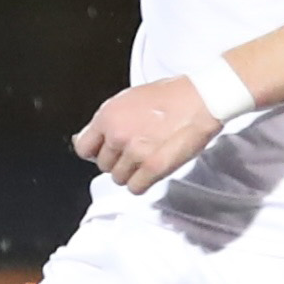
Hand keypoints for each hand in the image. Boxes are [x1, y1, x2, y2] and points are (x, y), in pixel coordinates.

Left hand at [72, 75, 220, 193]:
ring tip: (145, 159)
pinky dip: (142, 183)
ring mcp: (134, 153)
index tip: (103, 152)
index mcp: (108, 116)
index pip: (83, 148)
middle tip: (133, 152)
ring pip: (118, 178)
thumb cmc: (171, 95)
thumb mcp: (129, 99)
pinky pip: (135, 188)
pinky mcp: (153, 168)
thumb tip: (90, 137)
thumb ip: (109, 120)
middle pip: (103, 165)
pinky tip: (150, 172)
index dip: (95, 151)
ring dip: (130, 173)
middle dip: (116, 161)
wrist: (200, 99)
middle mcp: (117, 135)